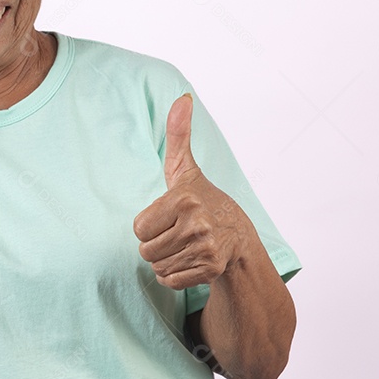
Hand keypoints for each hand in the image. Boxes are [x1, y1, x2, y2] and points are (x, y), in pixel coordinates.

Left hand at [133, 93, 250, 289]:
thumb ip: (178, 135)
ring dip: (164, 260)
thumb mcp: (186, 169)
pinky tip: (189, 260)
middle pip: (145, 250)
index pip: (138, 228)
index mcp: (184, 198)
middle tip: (176, 233)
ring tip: (183, 246)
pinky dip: (174, 275)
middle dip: (155, 245)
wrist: (240, 236)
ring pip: (157, 266)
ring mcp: (206, 248)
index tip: (167, 217)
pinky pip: (170, 280)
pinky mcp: (211, 270)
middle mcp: (197, 223)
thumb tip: (182, 98)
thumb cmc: (203, 200)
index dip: (148, 225)